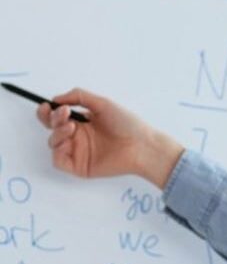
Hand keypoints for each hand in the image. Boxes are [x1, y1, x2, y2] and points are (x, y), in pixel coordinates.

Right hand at [37, 88, 183, 188]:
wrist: (141, 145)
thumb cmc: (127, 124)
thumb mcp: (103, 103)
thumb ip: (79, 96)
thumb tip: (56, 99)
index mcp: (84, 122)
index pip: (58, 116)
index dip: (48, 111)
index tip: (47, 106)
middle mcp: (79, 136)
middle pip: (52, 128)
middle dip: (51, 119)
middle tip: (64, 115)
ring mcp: (79, 152)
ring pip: (53, 143)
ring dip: (57, 132)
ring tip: (72, 127)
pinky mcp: (80, 166)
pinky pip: (58, 161)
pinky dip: (57, 151)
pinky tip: (68, 142)